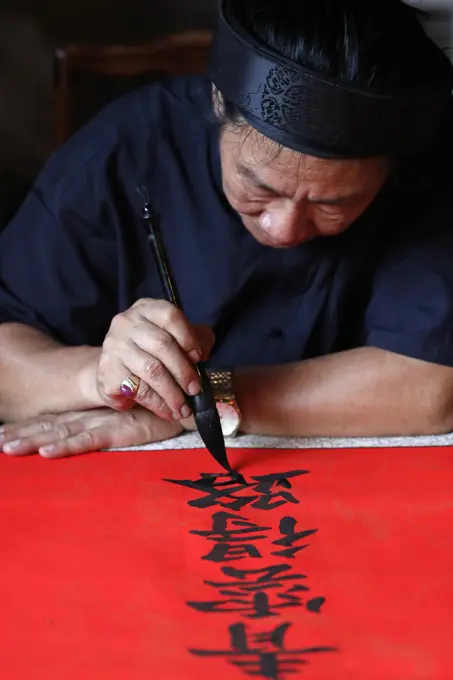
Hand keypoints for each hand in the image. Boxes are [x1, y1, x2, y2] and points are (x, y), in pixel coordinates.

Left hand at [0, 407, 182, 457]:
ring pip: (64, 433)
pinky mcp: (123, 430)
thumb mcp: (150, 420)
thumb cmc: (171, 408)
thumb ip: (145, 422)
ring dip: (34, 440)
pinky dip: (68, 446)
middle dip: (25, 435)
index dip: (35, 427)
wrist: (194, 399)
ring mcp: (108, 424)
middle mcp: (99, 420)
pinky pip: (92, 440)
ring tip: (5, 447)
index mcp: (101, 417)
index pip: (63, 423)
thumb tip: (176, 426)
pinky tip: (46, 453)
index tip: (6, 434)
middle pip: (55, 429)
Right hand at [95, 299, 214, 420]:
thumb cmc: (150, 353)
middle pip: (162, 345)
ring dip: (173, 393)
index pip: (170, 316)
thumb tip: (203, 354)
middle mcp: (126, 323)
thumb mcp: (174, 338)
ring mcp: (114, 346)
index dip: (188, 338)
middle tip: (195, 390)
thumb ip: (195, 340)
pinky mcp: (108, 371)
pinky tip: (168, 411)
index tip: (200, 358)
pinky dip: (158, 403)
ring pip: (152, 370)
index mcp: (146, 309)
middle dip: (184, 371)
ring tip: (184, 408)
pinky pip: (138, 390)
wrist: (113, 370)